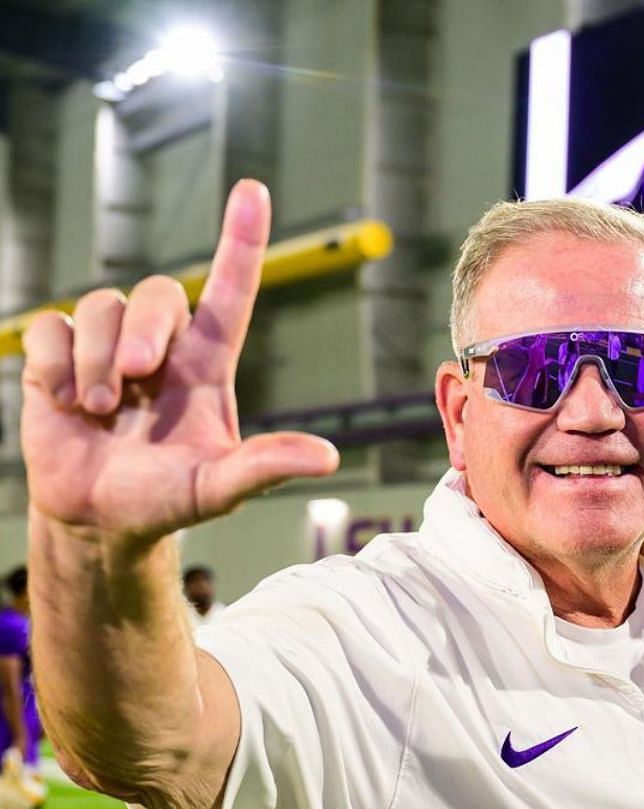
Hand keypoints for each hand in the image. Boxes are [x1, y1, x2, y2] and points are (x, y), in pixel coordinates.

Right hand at [21, 180, 338, 543]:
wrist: (100, 518)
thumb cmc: (167, 499)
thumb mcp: (220, 489)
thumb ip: (265, 467)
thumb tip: (327, 458)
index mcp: (207, 364)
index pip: (230, 290)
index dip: (241, 240)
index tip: (253, 191)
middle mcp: (161, 345)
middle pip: (157, 292)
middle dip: (143, 330)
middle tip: (134, 380)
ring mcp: (106, 345)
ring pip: (101, 306)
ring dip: (96, 360)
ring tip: (100, 409)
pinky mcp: (57, 354)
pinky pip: (51, 326)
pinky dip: (55, 364)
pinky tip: (66, 404)